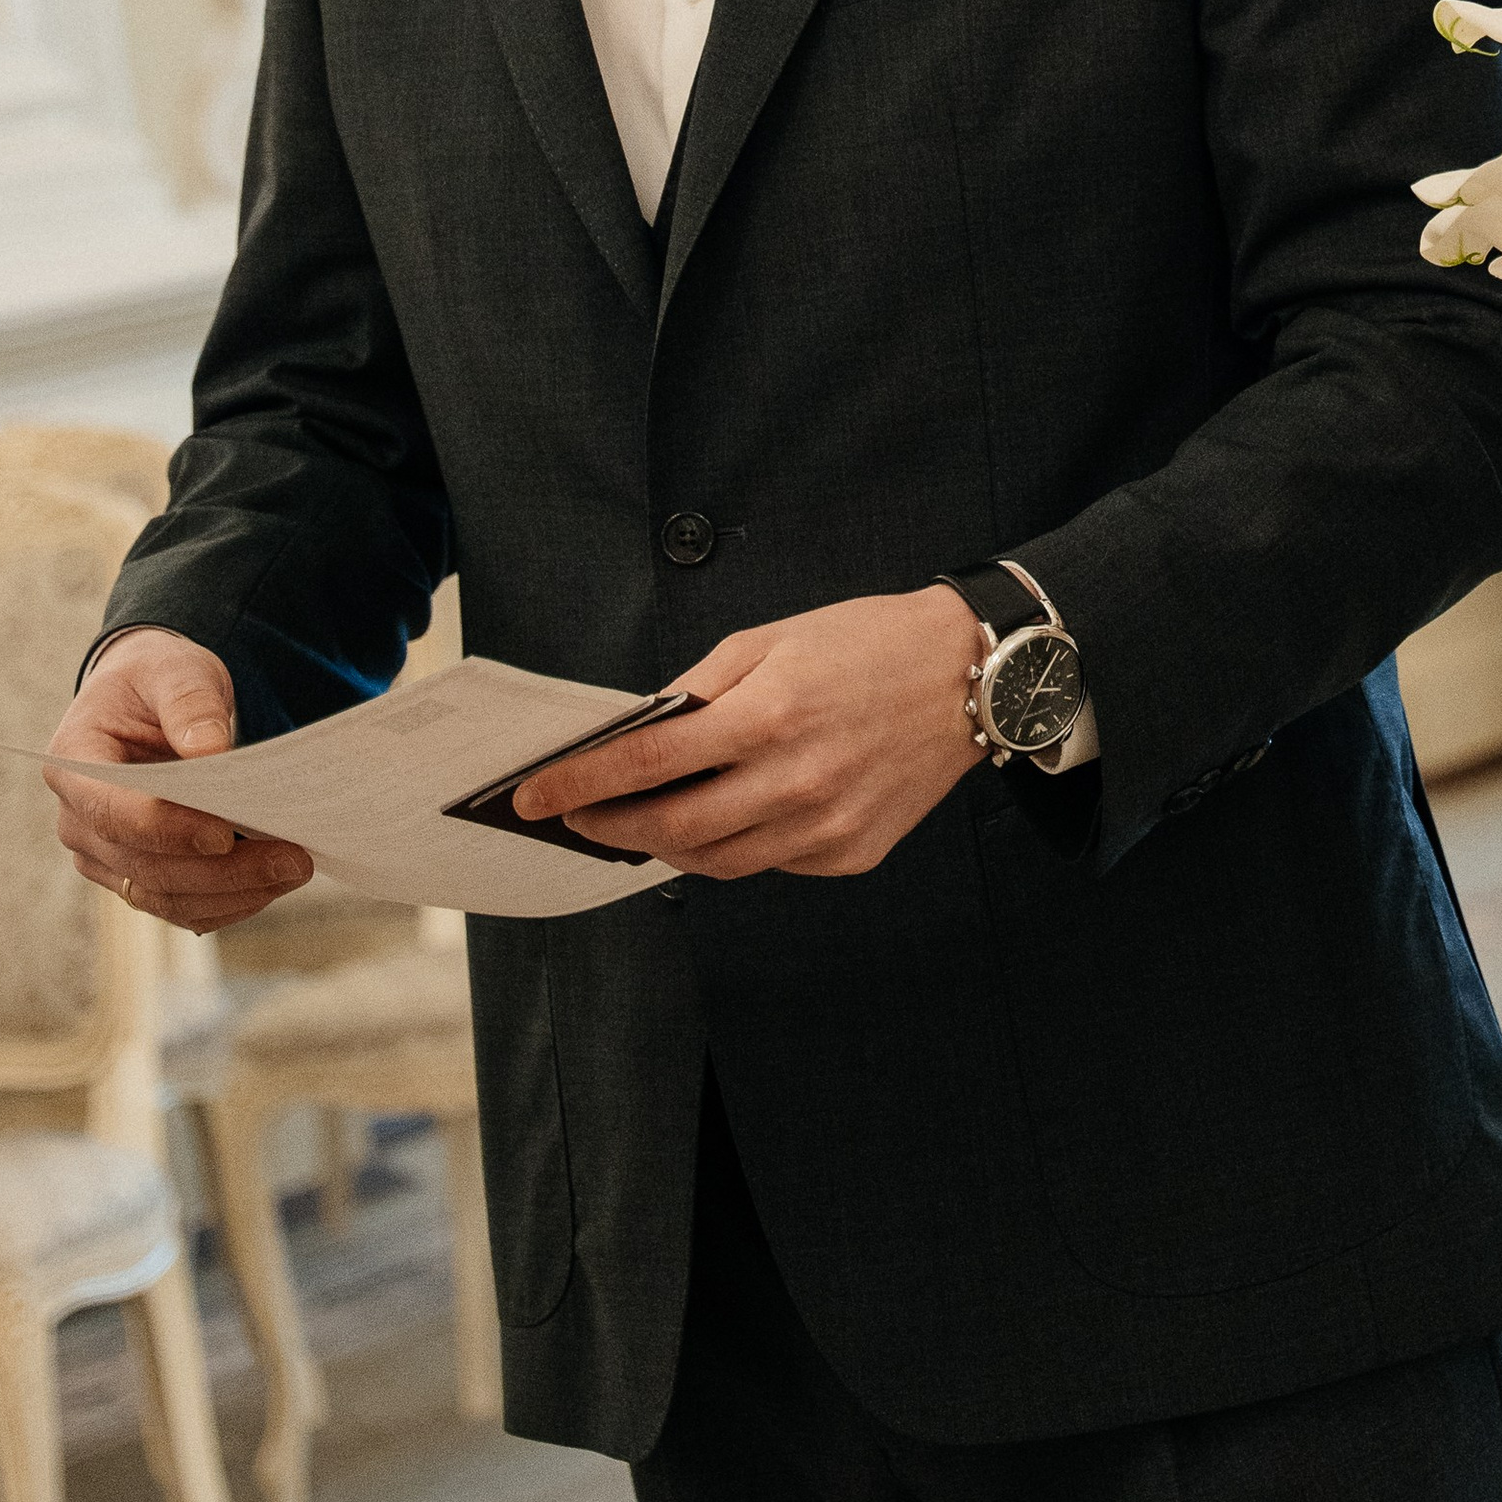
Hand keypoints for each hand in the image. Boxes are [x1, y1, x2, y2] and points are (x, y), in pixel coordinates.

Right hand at [46, 630, 314, 934]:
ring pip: (164, 896)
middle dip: (221, 870)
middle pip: (145, 866)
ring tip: (295, 868)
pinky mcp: (135, 875)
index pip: (114, 814)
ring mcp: (104, 856)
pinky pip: (178, 907)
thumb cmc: (157, 681)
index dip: (167, 830)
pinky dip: (226, 903)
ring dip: (232, 893)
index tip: (224, 834)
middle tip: (292, 856)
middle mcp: (79, 822)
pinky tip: (273, 884)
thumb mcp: (175, 669)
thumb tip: (211, 752)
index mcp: (73, 766)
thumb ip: (189, 703)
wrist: (147, 700)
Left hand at [512, 586, 984, 879]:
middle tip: (576, 819)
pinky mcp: (852, 853)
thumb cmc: (868, 643)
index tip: (533, 796)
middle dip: (609, 827)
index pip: (646, 761)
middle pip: (671, 827)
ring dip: (665, 845)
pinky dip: (734, 847)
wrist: (969, 675)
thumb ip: (701, 688)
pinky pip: (771, 863)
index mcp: (769, 715)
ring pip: (716, 861)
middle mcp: (796, 780)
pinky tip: (726, 818)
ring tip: (640, 823)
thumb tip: (641, 732)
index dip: (579, 783)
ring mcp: (826, 826)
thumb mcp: (772, 639)